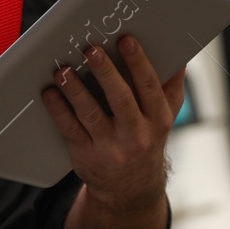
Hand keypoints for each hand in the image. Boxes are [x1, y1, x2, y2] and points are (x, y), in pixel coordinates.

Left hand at [41, 34, 186, 209]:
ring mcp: (110, 147)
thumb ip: (171, 85)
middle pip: (120, 99)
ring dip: (76, 90)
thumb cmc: (146, 139)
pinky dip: (58, 110)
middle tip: (91, 50)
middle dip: (105, 72)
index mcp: (158, 119)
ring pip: (91, 114)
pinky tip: (50, 93)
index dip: (138, 62)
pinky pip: (70, 130)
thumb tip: (179, 52)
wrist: (130, 188)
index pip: (149, 87)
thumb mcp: (165, 116)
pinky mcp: (86, 155)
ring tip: (64, 69)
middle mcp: (136, 135)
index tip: (126, 40)